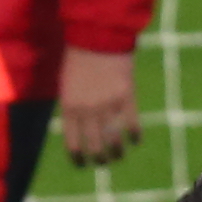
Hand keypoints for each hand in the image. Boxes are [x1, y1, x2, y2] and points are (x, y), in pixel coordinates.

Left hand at [56, 45, 142, 165]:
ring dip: (117, 152)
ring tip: (118, 156)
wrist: (97, 36)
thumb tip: (79, 128)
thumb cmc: (78, 58)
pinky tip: (135, 140)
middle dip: (99, 159)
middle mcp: (88, 111)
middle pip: (95, 146)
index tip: (83, 164)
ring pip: (114, 140)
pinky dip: (134, 135)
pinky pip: (132, 125)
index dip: (78, 158)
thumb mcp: (67, 84)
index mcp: (69, 108)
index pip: (73, 143)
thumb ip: (73, 106)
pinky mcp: (127, 98)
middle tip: (103, 162)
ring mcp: (108, 105)